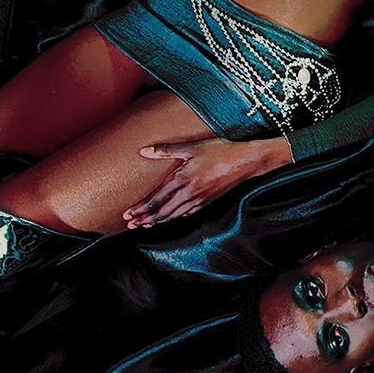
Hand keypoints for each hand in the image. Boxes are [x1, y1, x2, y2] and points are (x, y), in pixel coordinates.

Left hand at [123, 135, 292, 227]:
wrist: (246, 161)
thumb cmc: (220, 151)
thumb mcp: (192, 147)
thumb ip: (167, 150)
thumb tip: (144, 151)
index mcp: (182, 179)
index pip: (155, 199)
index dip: (140, 208)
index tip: (127, 214)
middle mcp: (189, 193)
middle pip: (162, 211)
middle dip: (145, 219)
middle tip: (131, 224)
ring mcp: (199, 199)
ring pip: (174, 215)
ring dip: (158, 221)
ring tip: (145, 225)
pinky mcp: (208, 201)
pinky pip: (187, 213)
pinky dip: (175, 218)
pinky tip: (171, 218)